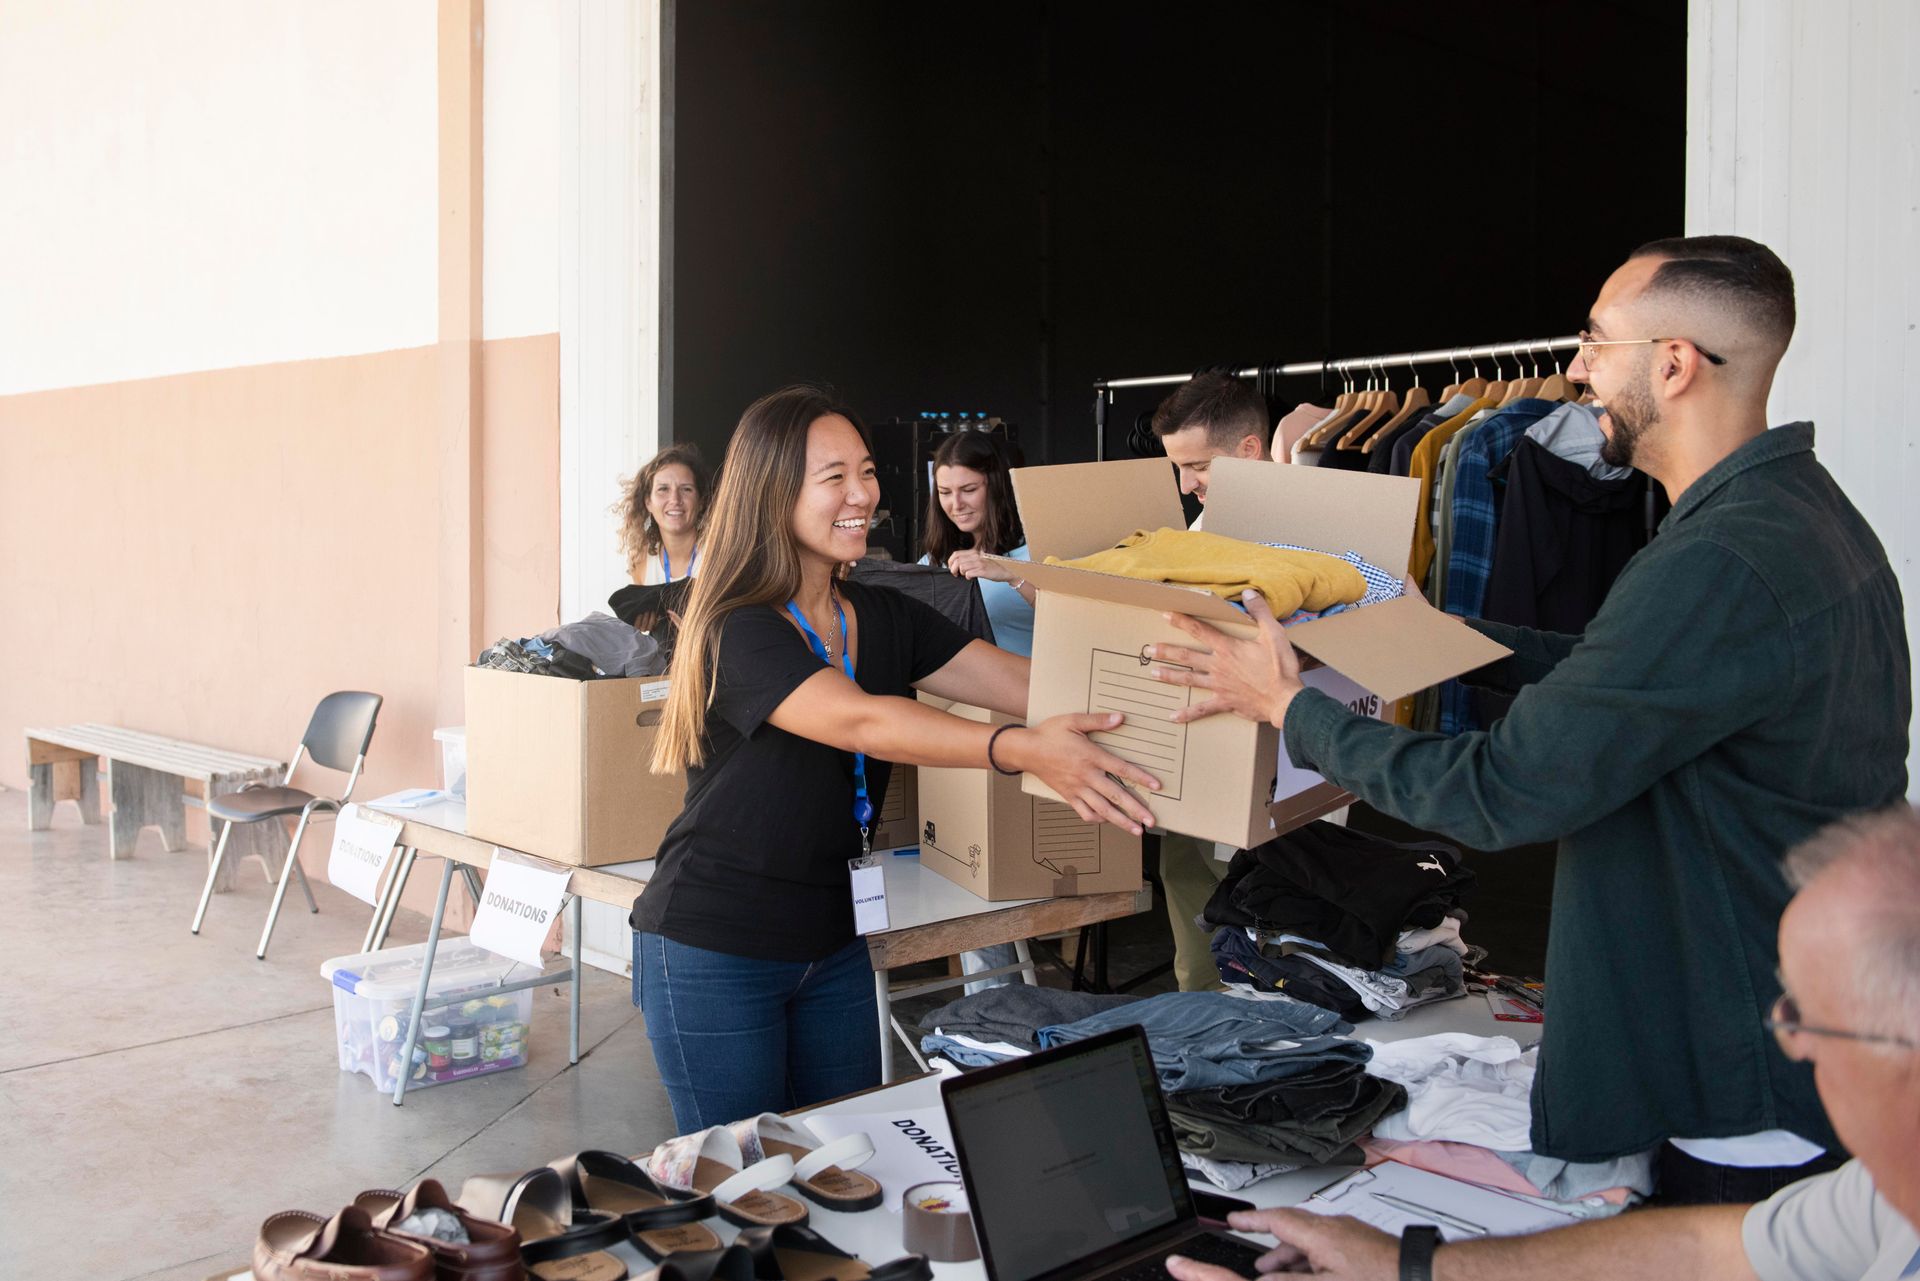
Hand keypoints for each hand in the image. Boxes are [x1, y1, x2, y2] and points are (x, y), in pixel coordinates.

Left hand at [946, 548, 1018, 582]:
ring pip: (961, 567)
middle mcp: (976, 556)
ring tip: (964, 575)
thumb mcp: (980, 559)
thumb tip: (956, 564)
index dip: (950, 562)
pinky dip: (967, 577)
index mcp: (974, 552)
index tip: (951, 568)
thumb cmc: (992, 566)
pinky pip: (968, 574)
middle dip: (953, 569)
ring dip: (960, 573)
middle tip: (955, 574)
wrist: (1006, 570)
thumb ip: (970, 559)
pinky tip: (971, 578)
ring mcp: (980, 563)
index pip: (956, 554)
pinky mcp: (983, 570)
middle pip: (957, 561)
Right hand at [1000, 713, 1160, 833]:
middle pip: (1116, 796)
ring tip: (1136, 830)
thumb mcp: (1073, 720)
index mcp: (1091, 756)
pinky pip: (1084, 812)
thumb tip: (1120, 718)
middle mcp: (1086, 776)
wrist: (1026, 750)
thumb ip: (1098, 720)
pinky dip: (1097, 819)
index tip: (1157, 786)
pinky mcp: (1068, 796)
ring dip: (1121, 821)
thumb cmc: (1049, 733)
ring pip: (1102, 809)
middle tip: (1151, 821)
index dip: (1141, 778)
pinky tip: (1107, 821)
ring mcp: (1077, 788)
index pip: (1122, 769)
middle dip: (1136, 810)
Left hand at [1146, 590, 1305, 727]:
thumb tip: (1249, 592)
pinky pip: (1202, 710)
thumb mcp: (1274, 633)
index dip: (1181, 621)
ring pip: (1188, 679)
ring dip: (1169, 676)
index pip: (1199, 630)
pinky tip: (1172, 717)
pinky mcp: (1224, 703)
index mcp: (1228, 648)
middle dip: (1166, 651)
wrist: (1285, 699)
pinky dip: (1187, 714)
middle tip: (1148, 649)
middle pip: (1186, 656)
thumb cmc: (1280, 668)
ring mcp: (1219, 685)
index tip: (1164, 615)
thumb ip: (1260, 611)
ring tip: (1152, 673)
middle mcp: (1218, 666)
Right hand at [1166, 1209, 1397, 1279]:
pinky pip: (1325, 1244)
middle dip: (1270, 1242)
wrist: (1417, 1274)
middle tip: (1255, 1257)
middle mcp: (1332, 1226)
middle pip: (1291, 1228)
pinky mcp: (1358, 1241)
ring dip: (1291, 1254)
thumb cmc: (1378, 1279)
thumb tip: (1265, 1280)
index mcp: (1320, 1234)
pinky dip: (1310, 1257)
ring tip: (1279, 1272)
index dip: (1251, 1220)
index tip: (1234, 1220)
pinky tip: (1312, 1274)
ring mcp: (1347, 1232)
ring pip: (1309, 1238)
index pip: (1276, 1219)